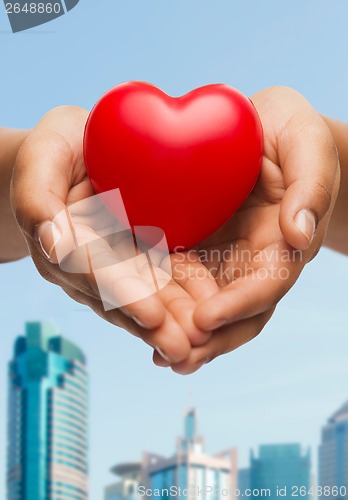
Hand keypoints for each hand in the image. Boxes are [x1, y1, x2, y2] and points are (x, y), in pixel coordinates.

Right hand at [11, 106, 216, 363]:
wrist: (79, 155)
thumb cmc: (59, 149)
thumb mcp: (43, 157)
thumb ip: (36, 197)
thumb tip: (51, 242)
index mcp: (63, 242)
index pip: (90, 271)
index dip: (120, 292)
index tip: (150, 314)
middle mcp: (89, 264)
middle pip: (120, 298)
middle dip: (151, 323)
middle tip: (182, 348)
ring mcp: (114, 265)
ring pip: (143, 297)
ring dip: (170, 323)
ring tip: (199, 344)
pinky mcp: (139, 259)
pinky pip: (162, 282)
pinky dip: (183, 301)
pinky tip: (207, 320)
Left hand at [154, 86, 339, 373]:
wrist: (260, 127)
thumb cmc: (290, 132)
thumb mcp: (306, 144)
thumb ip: (311, 186)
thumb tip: (300, 236)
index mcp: (283, 243)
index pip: (267, 285)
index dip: (239, 306)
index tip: (206, 320)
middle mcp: (253, 260)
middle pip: (237, 312)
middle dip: (210, 339)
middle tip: (175, 359)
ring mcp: (224, 258)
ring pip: (207, 306)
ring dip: (185, 334)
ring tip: (157, 354)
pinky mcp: (197, 248)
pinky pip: (181, 281)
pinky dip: (166, 304)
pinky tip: (140, 318)